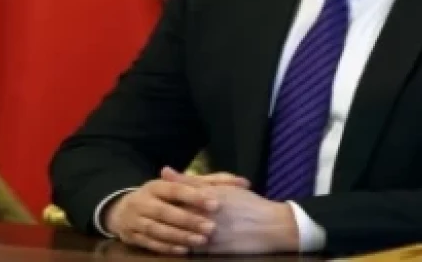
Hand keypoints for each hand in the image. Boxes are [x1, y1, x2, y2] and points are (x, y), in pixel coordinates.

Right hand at [103, 166, 249, 254]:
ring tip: (201, 241)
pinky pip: (151, 244)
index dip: (195, 196)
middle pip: (166, 211)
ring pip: (158, 229)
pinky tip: (184, 251)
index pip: (176, 189)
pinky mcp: (133, 237)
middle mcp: (143, 202)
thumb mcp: (182, 186)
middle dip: (188, 219)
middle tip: (211, 227)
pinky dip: (167, 247)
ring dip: (179, 236)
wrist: (123, 211)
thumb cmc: (162, 197)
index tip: (215, 203)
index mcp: (156, 186)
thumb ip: (211, 183)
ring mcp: (135, 220)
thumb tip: (243, 181)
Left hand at [161, 168, 298, 253]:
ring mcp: (207, 235)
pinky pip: (189, 249)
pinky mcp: (211, 251)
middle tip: (150, 214)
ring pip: (178, 234)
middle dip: (160, 215)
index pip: (173, 197)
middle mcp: (204, 216)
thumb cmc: (248, 203)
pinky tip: (173, 243)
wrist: (270, 226)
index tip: (150, 197)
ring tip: (159, 228)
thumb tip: (164, 171)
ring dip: (167, 232)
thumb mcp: (222, 187)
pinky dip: (179, 245)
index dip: (159, 198)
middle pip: (172, 215)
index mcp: (205, 197)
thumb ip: (191, 180)